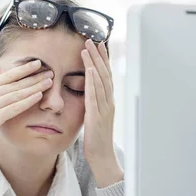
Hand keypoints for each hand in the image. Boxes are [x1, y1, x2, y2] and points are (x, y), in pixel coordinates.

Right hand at [0, 60, 53, 157]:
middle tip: (50, 71)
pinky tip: (39, 96)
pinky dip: (27, 101)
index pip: (7, 76)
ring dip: (34, 87)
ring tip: (49, 81)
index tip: (37, 63)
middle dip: (33, 76)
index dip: (23, 69)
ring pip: (16, 94)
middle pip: (14, 83)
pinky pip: (14, 108)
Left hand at [81, 40, 123, 186]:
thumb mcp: (95, 117)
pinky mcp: (96, 115)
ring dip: (94, 62)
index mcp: (108, 101)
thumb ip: (93, 104)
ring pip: (100, 80)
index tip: (98, 44)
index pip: (106, 75)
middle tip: (91, 39)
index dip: (103, 59)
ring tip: (87, 47)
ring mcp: (104, 107)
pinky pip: (94, 95)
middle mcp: (108, 101)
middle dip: (98, 55)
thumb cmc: (97, 139)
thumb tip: (88, 93)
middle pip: (104, 73)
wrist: (102, 157)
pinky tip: (88, 69)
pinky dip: (92, 80)